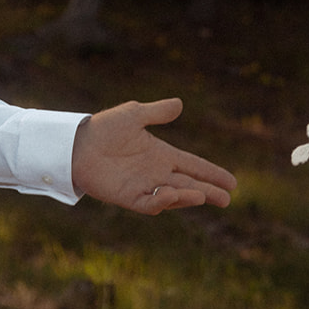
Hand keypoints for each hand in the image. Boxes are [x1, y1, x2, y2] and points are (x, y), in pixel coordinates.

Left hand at [70, 97, 234, 211]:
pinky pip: (150, 204)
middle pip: (190, 185)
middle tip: (227, 199)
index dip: (212, 173)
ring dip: (189, 197)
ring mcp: (144, 186)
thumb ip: (157, 112)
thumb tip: (180, 104)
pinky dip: (162, 202)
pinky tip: (172, 194)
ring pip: (174, 196)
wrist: (76, 143)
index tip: (232, 182)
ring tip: (202, 195)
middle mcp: (156, 173)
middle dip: (209, 192)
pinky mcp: (128, 197)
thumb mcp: (134, 114)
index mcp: (161, 154)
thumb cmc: (104, 127)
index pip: (193, 165)